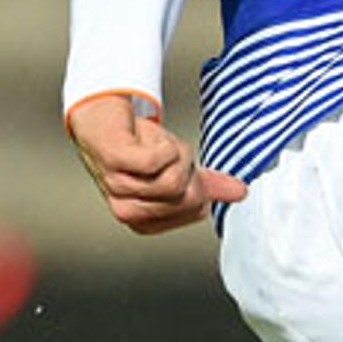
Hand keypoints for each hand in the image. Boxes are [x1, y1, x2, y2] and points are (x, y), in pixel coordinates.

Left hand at [67, 93, 246, 234]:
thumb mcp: (178, 170)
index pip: (196, 209)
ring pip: (173, 180)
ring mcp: (118, 188)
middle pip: (187, 197)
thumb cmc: (138, 147)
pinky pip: (157, 161)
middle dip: (188, 169)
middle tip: (168, 154)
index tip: (176, 168)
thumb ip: (208, 185)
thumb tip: (239, 193)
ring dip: (175, 153)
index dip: (196, 183)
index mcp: (144, 222)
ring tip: (158, 145)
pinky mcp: (116, 162)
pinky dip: (163, 144)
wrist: (103, 120)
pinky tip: (148, 139)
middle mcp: (127, 211)